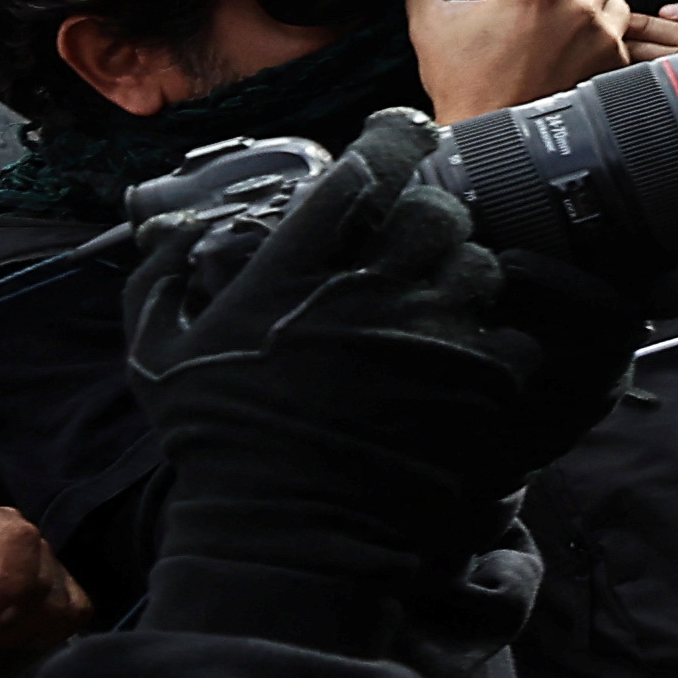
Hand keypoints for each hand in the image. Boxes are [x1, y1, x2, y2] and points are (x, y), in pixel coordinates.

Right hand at [127, 114, 618, 577]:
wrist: (291, 539)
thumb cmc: (221, 446)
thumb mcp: (160, 356)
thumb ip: (163, 279)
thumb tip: (176, 232)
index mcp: (297, 271)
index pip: (365, 170)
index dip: (392, 139)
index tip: (400, 137)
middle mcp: (372, 292)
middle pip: (438, 211)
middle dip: (431, 218)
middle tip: (413, 250)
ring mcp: (435, 339)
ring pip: (484, 267)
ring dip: (465, 279)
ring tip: (438, 312)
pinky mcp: (483, 390)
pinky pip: (517, 338)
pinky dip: (501, 345)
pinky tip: (470, 365)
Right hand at [407, 0, 632, 122]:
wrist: (493, 138)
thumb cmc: (465, 87)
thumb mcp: (431, 29)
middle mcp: (577, 10)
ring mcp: (601, 39)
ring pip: (616, 1)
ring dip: (596, 6)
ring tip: (565, 25)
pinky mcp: (613, 66)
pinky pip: (621, 39)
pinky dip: (602, 40)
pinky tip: (573, 53)